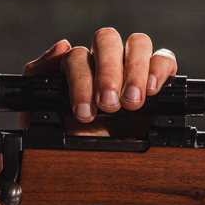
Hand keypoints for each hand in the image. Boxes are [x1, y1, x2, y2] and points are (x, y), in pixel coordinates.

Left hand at [20, 29, 177, 136]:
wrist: (101, 164)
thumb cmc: (73, 138)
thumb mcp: (43, 115)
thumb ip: (39, 76)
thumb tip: (62, 45)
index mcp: (77, 67)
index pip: (78, 57)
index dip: (81, 81)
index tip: (85, 113)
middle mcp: (106, 62)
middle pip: (107, 40)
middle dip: (108, 72)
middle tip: (110, 105)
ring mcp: (133, 67)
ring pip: (138, 43)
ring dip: (134, 70)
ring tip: (133, 102)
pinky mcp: (159, 79)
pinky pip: (164, 59)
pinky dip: (159, 70)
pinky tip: (152, 91)